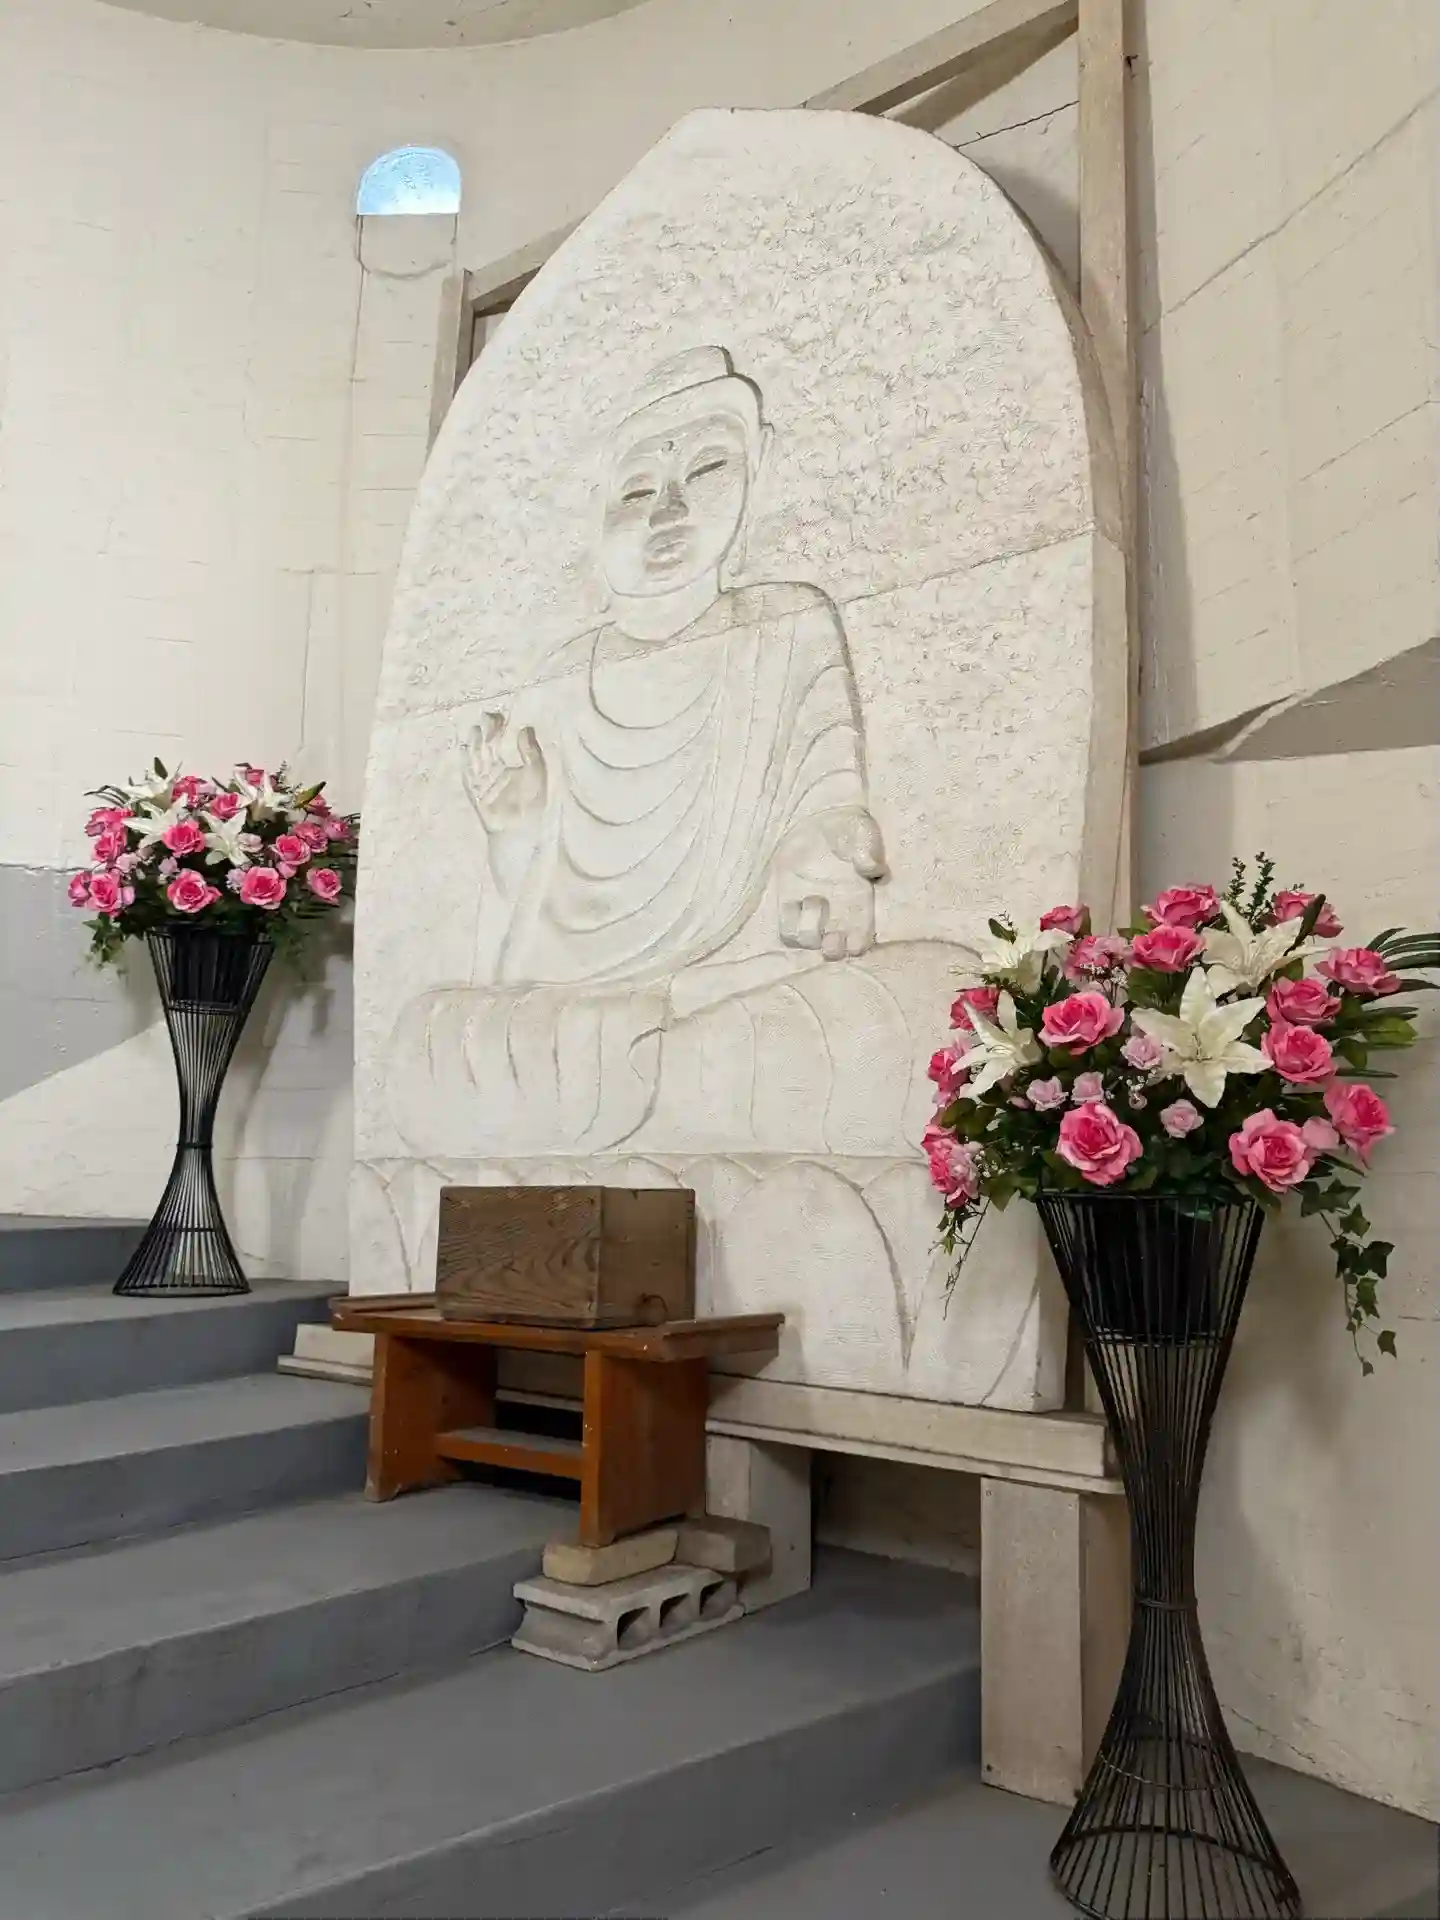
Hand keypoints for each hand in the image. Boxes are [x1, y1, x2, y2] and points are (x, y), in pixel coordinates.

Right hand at [462, 713, 546, 838]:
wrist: (524, 828)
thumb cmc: (533, 802)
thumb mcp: (537, 772)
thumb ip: (531, 752)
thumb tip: (525, 728)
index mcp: (505, 765)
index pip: (497, 741)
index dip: (496, 728)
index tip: (500, 717)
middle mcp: (491, 771)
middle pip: (484, 746)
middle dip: (485, 732)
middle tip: (488, 718)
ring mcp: (482, 782)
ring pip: (474, 758)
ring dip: (474, 744)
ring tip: (476, 730)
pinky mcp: (476, 793)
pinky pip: (468, 776)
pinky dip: (466, 763)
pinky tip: (465, 750)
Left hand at [776, 807, 886, 960]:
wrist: (817, 816)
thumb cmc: (846, 827)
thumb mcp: (861, 831)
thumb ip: (867, 849)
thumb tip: (871, 869)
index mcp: (860, 903)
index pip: (861, 938)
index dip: (857, 944)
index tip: (854, 941)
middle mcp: (836, 913)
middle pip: (834, 950)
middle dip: (833, 949)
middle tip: (832, 939)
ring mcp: (811, 910)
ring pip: (808, 941)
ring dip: (811, 930)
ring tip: (815, 901)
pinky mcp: (787, 903)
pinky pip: (786, 928)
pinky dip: (789, 924)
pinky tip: (794, 903)